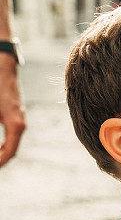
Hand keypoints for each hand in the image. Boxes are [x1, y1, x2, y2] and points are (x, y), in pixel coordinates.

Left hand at [0, 52, 24, 166]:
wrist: (3, 66)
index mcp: (15, 124)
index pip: (9, 153)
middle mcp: (19, 124)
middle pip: (10, 151)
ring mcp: (18, 120)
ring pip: (10, 145)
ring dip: (1, 153)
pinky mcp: (14, 116)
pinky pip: (10, 136)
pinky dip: (2, 145)